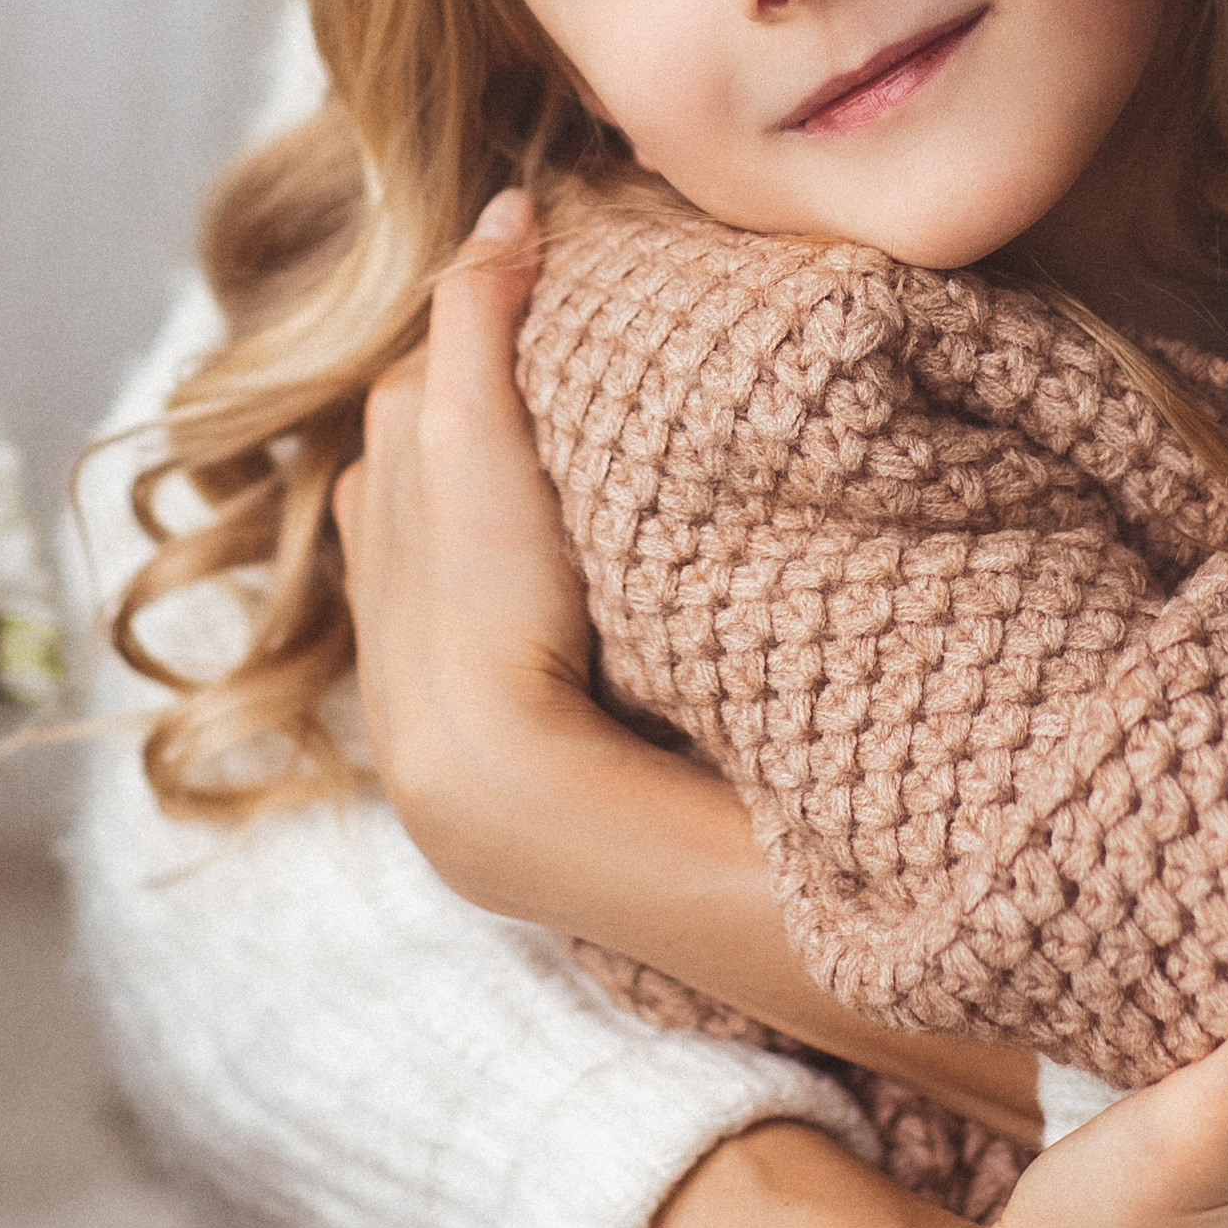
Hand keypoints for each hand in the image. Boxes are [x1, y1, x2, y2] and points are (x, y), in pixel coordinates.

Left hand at [332, 192, 1040, 1136]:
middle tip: (529, 224)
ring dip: (440, 399)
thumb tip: (635, 342)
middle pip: (401, 469)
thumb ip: (693, 535)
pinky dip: (430, 476)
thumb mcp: (782, 662)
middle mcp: (435, 764)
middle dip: (454, 336)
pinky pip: (395, 572)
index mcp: (495, 744)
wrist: (838, 1019)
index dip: (483, 319)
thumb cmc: (844, 849)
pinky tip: (494, 423)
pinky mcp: (435, 765)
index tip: (524, 208)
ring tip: (518, 297)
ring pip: (382, 511)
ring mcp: (426, 771)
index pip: (458, 462)